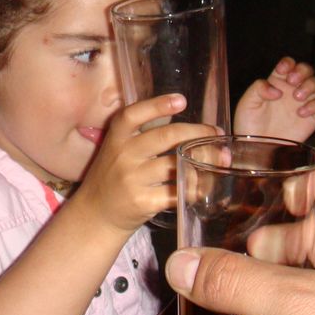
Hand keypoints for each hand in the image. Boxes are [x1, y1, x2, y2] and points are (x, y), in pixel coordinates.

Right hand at [74, 94, 216, 234]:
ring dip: (203, 161)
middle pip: (164, 136)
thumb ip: (140, 134)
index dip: (157, 105)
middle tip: (215, 133)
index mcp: (116, 138)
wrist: (95, 214)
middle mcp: (122, 155)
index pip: (133, 115)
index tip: (181, 101)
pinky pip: (176, 192)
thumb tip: (185, 124)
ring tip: (219, 160)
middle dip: (197, 132)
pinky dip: (195, 188)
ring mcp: (132, 179)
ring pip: (176, 164)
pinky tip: (205, 186)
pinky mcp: (143, 202)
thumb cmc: (112, 177)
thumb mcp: (116, 149)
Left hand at [234, 56, 314, 141]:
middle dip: (302, 71)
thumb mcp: (247, 103)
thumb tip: (277, 90)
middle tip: (292, 81)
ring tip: (296, 97)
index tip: (282, 71)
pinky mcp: (312, 117)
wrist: (257, 147)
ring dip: (310, 86)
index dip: (288, 63)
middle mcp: (291, 90)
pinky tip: (301, 113)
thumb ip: (258, 89)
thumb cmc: (249, 124)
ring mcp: (303, 102)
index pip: (288, 65)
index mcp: (276, 82)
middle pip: (306, 70)